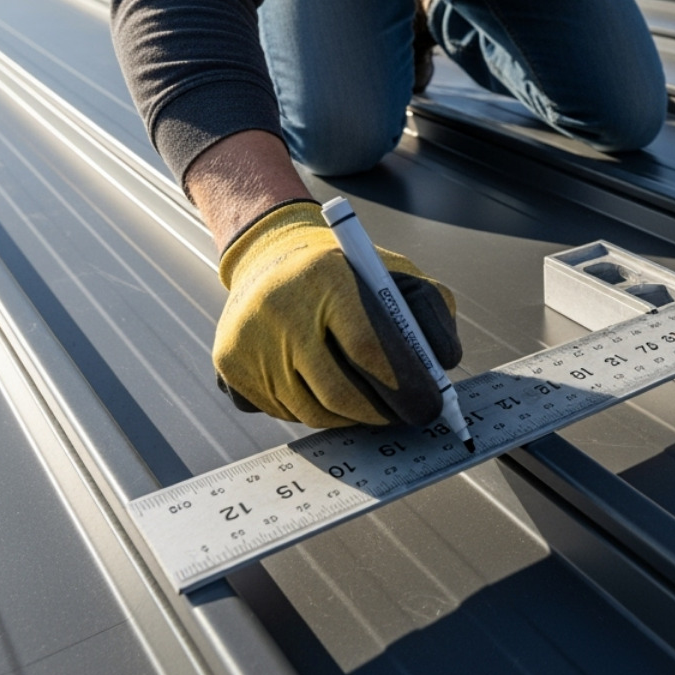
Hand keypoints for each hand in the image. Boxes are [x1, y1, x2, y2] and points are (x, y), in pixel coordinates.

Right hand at [212, 201, 461, 426]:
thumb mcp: (396, 274)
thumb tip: (444, 366)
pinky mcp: (229, 365)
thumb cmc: (349, 272)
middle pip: (338, 392)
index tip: (429, 407)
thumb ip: (429, 312)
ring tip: (368, 403)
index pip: (369, 349)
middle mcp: (279, 306)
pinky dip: (311, 412)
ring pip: (310, 412)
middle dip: (380, 414)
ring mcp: (247, 339)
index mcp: (327, 275)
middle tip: (405, 416)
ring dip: (347, 418)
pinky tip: (322, 387)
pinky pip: (281, 413)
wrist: (273, 256)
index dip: (404, 387)